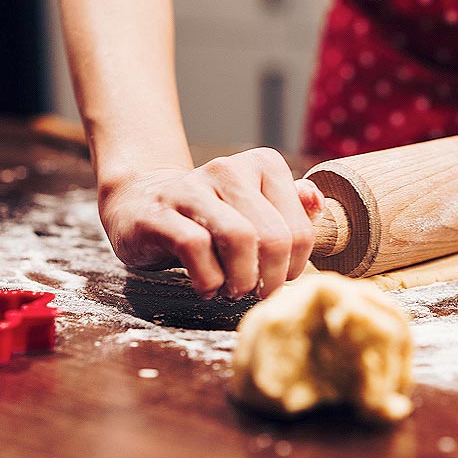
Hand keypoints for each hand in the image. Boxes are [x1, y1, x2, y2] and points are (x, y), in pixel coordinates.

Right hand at [98, 148, 322, 297]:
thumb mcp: (259, 210)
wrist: (142, 205)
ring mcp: (191, 187)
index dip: (295, 266)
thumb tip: (316, 199)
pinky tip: (206, 287)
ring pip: (239, 238)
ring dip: (241, 279)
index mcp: (263, 165)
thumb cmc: (214, 219)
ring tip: (233, 291)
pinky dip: (208, 280)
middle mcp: (229, 169)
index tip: (279, 277)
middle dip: (270, 278)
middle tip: (257, 291)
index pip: (300, 229)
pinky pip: (195, 247)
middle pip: (273, 237)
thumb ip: (293, 207)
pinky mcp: (160, 212)